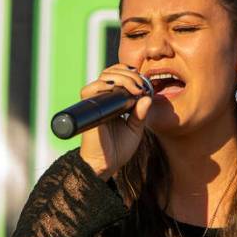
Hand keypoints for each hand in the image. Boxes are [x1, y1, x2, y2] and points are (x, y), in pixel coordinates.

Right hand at [78, 63, 152, 179]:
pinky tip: (118, 89)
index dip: (130, 74)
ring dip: (121, 77)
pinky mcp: (88, 109)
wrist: (106, 164)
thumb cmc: (119, 148)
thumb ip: (141, 114)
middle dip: (128, 74)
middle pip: (111, 73)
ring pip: (103, 77)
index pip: (118, 76)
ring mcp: (95, 103)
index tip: (144, 83)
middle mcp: (103, 99)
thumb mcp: (135, 129)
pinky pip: (90, 90)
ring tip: (135, 89)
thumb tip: (148, 97)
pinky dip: (104, 85)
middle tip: (141, 86)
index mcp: (113, 101)